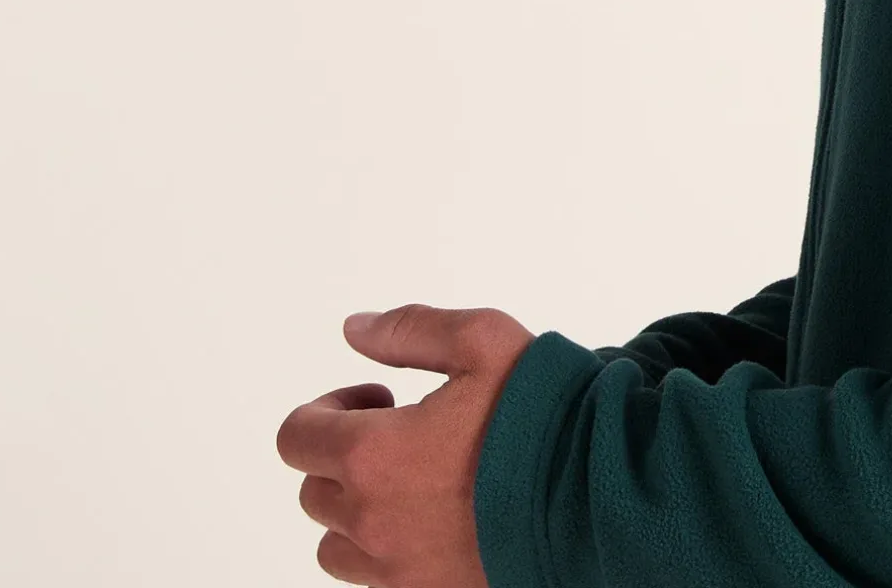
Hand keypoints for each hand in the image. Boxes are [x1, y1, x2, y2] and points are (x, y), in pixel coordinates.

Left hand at [276, 304, 534, 585]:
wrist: (595, 491)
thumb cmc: (542, 414)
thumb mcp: (482, 341)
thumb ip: (409, 331)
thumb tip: (355, 329)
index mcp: (374, 455)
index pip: (295, 437)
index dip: (326, 409)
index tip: (375, 398)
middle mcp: (372, 520)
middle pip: (313, 489)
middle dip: (345, 452)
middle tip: (402, 429)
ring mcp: (396, 568)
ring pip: (336, 542)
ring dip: (358, 507)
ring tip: (415, 477)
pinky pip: (374, 577)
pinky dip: (387, 546)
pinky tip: (436, 512)